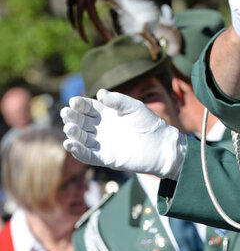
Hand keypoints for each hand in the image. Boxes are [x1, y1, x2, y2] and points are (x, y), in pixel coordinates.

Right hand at [61, 90, 187, 179]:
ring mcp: (101, 142)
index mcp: (105, 113)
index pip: (87, 107)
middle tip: (67, 113)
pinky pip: (87, 155)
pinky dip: (77, 151)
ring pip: (81, 138)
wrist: (161, 145)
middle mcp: (100, 127)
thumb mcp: (134, 108)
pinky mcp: (104, 157)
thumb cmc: (149, 123)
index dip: (79, 104)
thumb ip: (118, 101)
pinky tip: (70, 144)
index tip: (74, 101)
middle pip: (80, 121)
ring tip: (70, 128)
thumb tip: (100, 93)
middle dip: (72, 117)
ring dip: (73, 133)